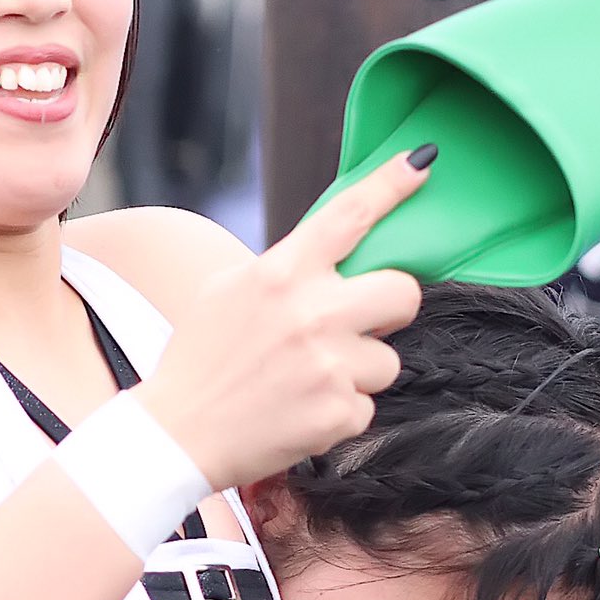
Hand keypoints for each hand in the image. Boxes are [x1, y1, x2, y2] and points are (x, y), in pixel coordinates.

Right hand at [138, 151, 429, 488]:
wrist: (178, 435)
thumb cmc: (201, 361)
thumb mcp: (229, 291)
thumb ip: (283, 269)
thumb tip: (330, 257)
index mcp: (281, 272)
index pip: (349, 216)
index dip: (390, 185)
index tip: (421, 164)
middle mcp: (312, 313)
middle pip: (402, 292)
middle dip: (391, 309)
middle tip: (362, 325)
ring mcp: (329, 365)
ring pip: (387, 360)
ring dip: (358, 372)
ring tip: (308, 383)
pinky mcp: (338, 413)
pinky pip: (366, 406)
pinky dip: (339, 413)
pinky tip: (301, 414)